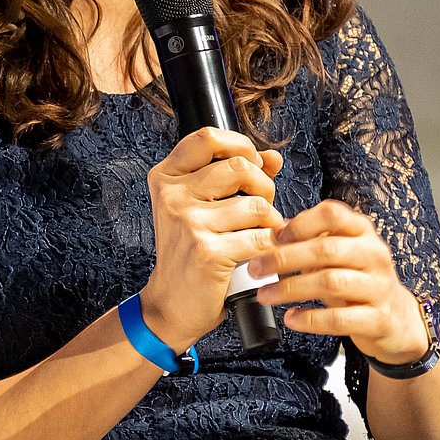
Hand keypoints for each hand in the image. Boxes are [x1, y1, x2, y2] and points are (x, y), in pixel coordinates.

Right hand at [142, 127, 285, 351]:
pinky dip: (269, 247)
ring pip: (257, 205)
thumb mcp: (202, 207)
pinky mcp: (207, 251)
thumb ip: (235, 177)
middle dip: (264, 186)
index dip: (240, 145)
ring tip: (258, 234)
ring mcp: (188, 222)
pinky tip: (258, 254)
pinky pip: (260, 237)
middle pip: (240, 167)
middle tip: (261, 207)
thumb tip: (272, 157)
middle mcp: (173, 196)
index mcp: (167, 178)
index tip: (253, 164)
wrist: (172, 302)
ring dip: (270, 222)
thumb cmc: (189, 253)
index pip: (207, 137)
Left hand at [248, 199, 428, 365]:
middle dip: (283, 258)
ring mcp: (379, 287)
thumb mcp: (338, 255)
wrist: (396, 320)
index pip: (332, 214)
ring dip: (291, 288)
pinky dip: (311, 319)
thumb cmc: (357, 281)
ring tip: (264, 295)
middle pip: (326, 249)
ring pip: (331, 282)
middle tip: (254, 269)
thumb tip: (272, 231)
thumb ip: (309, 241)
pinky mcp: (379, 319)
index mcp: (362, 232)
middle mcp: (374, 255)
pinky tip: (291, 318)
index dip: (300, 223)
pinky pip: (340, 318)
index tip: (273, 237)